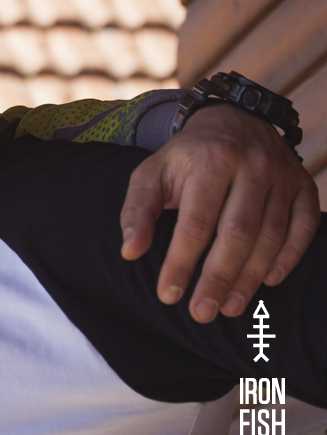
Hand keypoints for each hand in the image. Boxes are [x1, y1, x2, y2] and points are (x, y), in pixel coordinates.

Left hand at [120, 104, 319, 322]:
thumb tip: (129, 252)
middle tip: (202, 313)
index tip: (168, 295)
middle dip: (218, 278)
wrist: (233, 121)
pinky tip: (268, 281)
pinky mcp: (304, 185)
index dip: (182, 262)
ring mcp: (283, 174)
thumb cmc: (186, 158)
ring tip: (230, 307)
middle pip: (237, 232)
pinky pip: (304, 226)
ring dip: (251, 276)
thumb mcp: (152, 174)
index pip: (195, 222)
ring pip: (271, 234)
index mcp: (210, 159)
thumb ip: (138, 211)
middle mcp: (252, 164)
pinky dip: (289, 256)